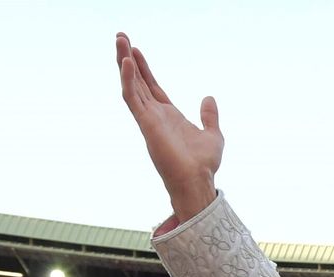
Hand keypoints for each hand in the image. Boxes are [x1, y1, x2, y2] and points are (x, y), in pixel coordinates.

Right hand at [115, 33, 222, 221]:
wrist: (198, 181)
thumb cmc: (203, 164)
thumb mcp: (213, 135)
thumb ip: (209, 116)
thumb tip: (208, 98)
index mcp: (168, 116)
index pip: (152, 87)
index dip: (144, 69)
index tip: (136, 49)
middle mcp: (155, 115)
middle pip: (138, 82)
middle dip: (128, 59)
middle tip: (120, 37)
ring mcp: (148, 119)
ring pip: (131, 86)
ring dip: (124, 63)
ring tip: (120, 41)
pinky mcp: (145, 124)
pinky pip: (133, 98)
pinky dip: (129, 80)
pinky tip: (128, 62)